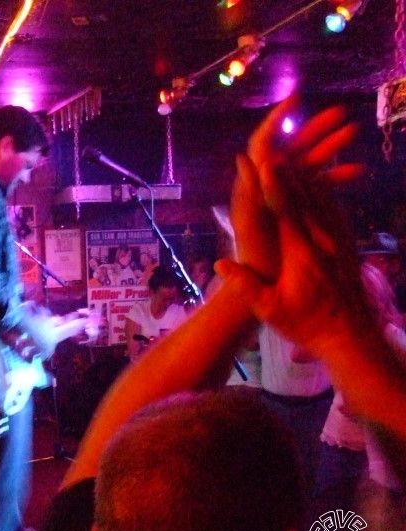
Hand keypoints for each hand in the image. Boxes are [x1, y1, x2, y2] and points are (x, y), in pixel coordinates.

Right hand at [216, 153, 370, 354]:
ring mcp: (338, 242)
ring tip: (288, 161)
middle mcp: (322, 242)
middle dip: (285, 172)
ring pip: (321, 200)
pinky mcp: (347, 247)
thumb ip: (246, 286)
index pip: (284, 210)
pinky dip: (322, 194)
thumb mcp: (271, 311)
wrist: (351, 337)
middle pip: (303, 197)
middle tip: (268, 150)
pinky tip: (316, 187)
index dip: (270, 183)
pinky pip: (334, 212)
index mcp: (301, 254)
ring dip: (304, 178)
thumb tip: (221, 264)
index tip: (258, 163)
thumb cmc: (307, 325)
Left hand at [233, 96, 364, 282]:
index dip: (276, 121)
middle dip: (313, 130)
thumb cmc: (256, 265)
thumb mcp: (253, 227)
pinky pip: (313, 189)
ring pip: (304, 166)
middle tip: (341, 112)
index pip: (262, 147)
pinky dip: (333, 177)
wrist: (260, 294)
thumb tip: (244, 155)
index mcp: (252, 191)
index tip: (295, 98)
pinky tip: (358, 170)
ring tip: (354, 131)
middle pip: (288, 151)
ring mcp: (279, 203)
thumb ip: (251, 191)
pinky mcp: (293, 216)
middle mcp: (263, 193)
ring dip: (327, 148)